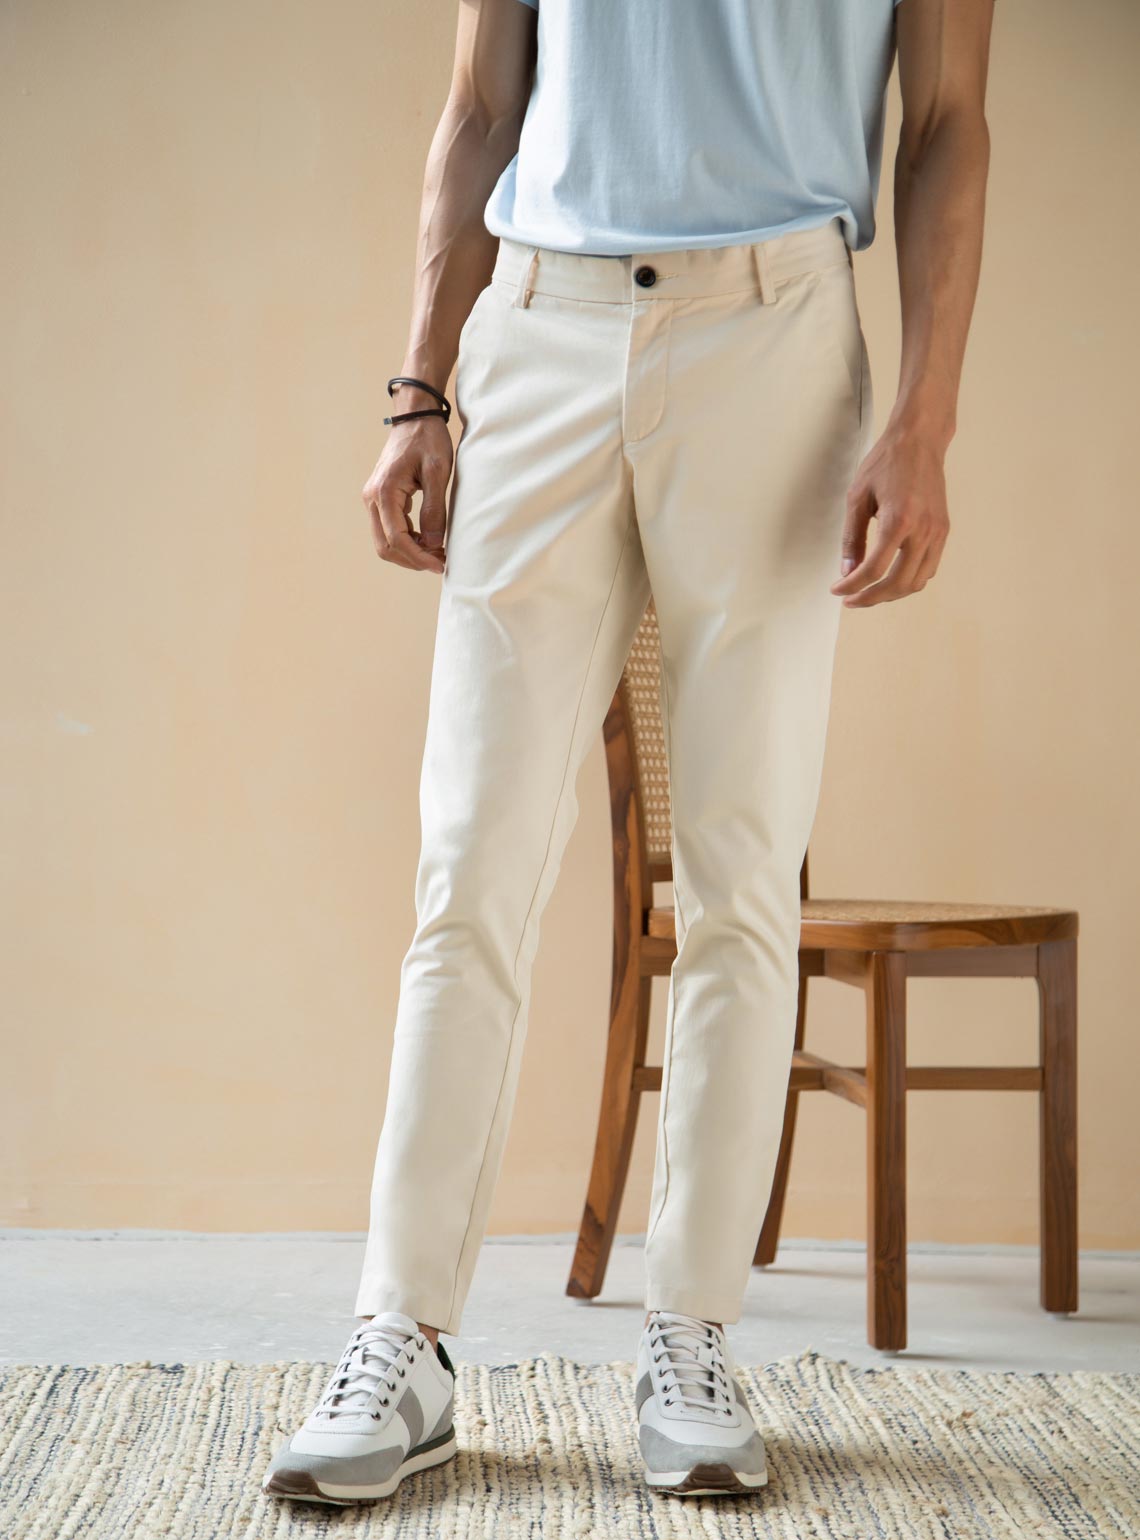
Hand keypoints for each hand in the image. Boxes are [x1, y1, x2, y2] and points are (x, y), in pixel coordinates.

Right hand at [361, 400, 452, 574]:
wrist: (415, 416)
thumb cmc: (427, 439)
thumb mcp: (437, 473)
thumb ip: (434, 510)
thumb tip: (433, 544)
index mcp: (384, 492)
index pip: (396, 539)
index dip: (419, 558)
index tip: (440, 565)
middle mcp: (372, 498)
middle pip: (385, 547)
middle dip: (412, 560)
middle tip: (440, 561)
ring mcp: (373, 499)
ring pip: (385, 542)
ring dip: (409, 553)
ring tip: (436, 552)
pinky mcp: (379, 499)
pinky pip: (388, 530)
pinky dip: (406, 542)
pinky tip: (428, 540)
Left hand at [829, 421, 949, 606]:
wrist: (919, 441)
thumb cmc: (886, 462)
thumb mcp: (857, 497)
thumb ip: (852, 538)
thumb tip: (848, 571)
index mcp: (899, 520)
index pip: (874, 570)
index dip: (852, 586)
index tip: (837, 590)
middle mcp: (923, 530)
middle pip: (897, 583)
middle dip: (870, 598)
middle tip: (850, 599)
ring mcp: (937, 532)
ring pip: (916, 582)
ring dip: (891, 594)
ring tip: (869, 592)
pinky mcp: (943, 531)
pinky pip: (929, 569)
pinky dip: (909, 581)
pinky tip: (891, 578)